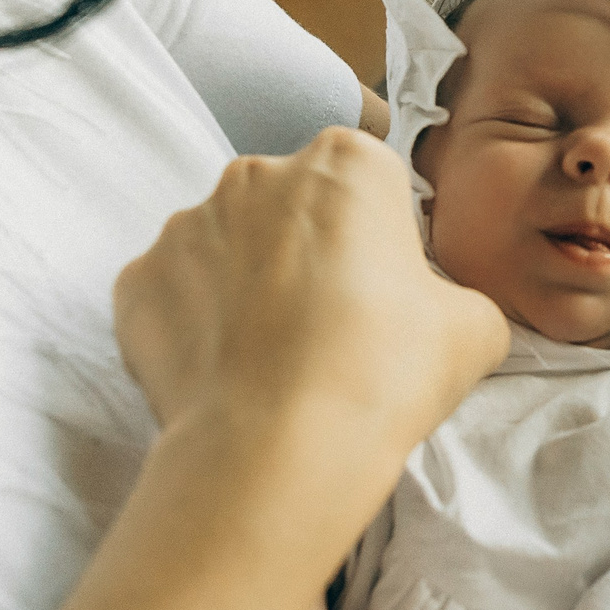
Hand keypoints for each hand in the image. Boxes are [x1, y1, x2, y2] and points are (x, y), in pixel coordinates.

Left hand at [115, 127, 507, 486]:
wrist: (278, 448)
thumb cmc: (385, 372)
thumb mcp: (474, 330)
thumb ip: (459, 298)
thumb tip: (443, 312)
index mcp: (345, 161)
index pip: (369, 182)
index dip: (380, 239)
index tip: (385, 292)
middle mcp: (257, 174)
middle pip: (290, 206)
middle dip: (306, 253)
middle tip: (331, 329)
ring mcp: (185, 225)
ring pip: (225, 248)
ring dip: (246, 287)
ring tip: (274, 360)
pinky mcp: (135, 282)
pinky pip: (171, 295)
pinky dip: (192, 327)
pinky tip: (225, 374)